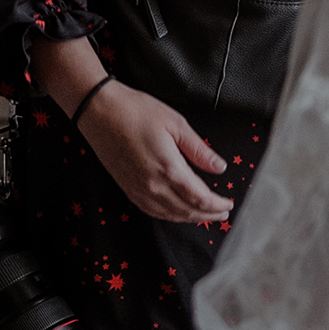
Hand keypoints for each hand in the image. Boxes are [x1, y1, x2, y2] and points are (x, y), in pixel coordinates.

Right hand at [75, 81, 233, 224]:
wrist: (99, 112)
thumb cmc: (136, 111)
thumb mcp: (175, 124)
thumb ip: (198, 150)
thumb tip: (219, 167)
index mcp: (169, 169)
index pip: (200, 198)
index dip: (217, 205)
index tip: (229, 204)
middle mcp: (154, 185)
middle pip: (187, 211)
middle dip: (208, 215)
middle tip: (223, 213)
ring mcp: (139, 190)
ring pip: (170, 215)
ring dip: (190, 218)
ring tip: (205, 214)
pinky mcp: (128, 189)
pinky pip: (153, 211)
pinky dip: (170, 216)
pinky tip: (177, 212)